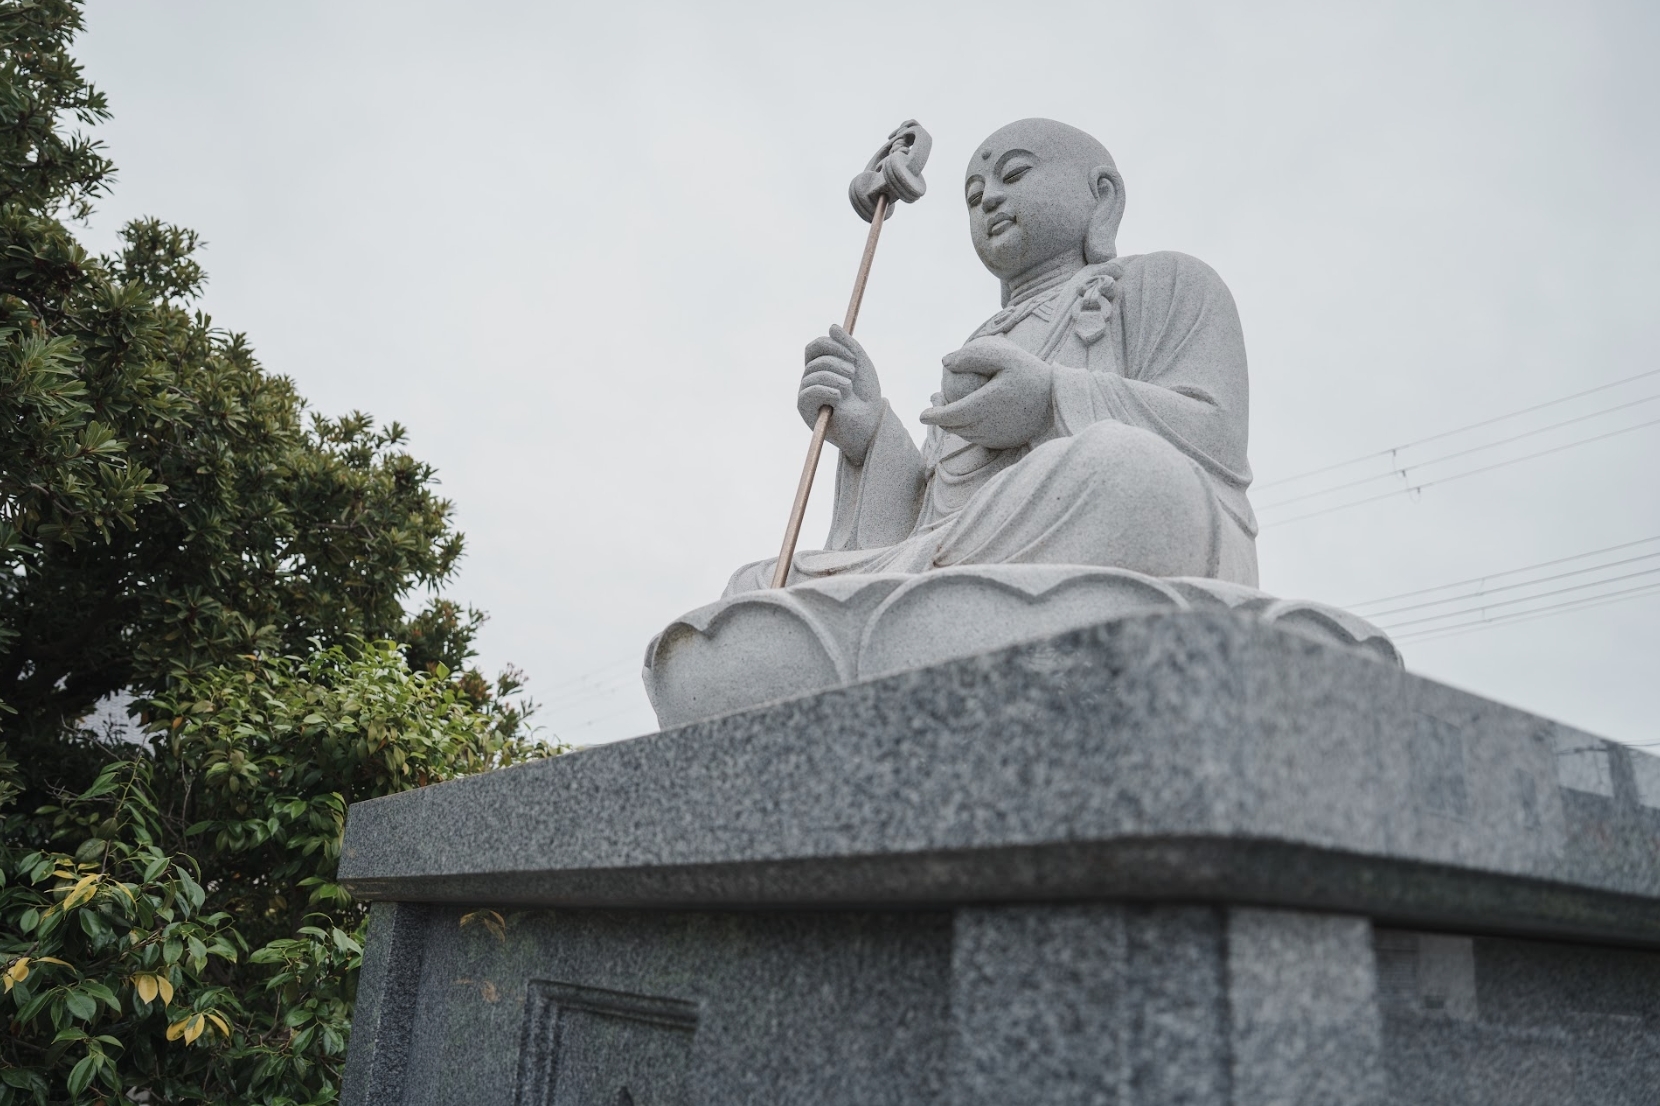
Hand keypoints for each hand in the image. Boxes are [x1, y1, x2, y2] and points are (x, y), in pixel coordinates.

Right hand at [800, 324, 882, 463]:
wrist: (870, 422)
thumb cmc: (865, 395)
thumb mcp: (860, 363)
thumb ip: (848, 344)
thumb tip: (831, 326)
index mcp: (822, 366)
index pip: (815, 346)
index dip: (832, 345)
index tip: (852, 355)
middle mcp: (811, 378)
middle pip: (815, 358)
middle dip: (838, 363)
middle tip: (853, 374)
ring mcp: (806, 392)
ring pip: (813, 373)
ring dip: (836, 378)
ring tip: (848, 389)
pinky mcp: (805, 408)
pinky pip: (809, 390)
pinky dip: (827, 391)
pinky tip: (839, 399)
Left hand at [920, 336, 1053, 449]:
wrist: (1060, 400)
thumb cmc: (1031, 374)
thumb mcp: (1003, 354)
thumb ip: (972, 355)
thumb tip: (945, 361)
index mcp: (983, 408)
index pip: (949, 417)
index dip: (932, 416)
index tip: (922, 413)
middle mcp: (987, 427)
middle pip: (954, 428)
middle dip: (939, 420)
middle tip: (933, 405)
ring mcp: (996, 438)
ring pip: (966, 435)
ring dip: (953, 425)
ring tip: (948, 409)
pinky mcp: (1006, 442)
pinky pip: (980, 438)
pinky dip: (969, 430)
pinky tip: (969, 416)